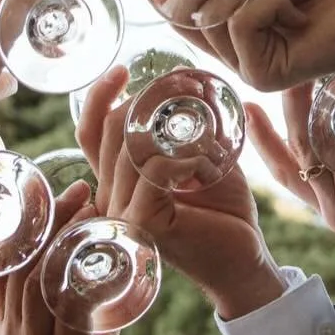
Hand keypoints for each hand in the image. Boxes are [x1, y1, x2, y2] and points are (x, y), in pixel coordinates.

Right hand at [0, 182, 139, 334]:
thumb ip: (84, 321)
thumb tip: (106, 284)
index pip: (3, 271)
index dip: (19, 228)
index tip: (38, 191)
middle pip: (17, 263)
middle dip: (39, 217)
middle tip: (63, 179)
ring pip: (39, 275)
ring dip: (63, 231)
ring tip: (85, 195)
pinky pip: (70, 303)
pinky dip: (83, 266)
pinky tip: (102, 240)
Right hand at [76, 68, 284, 317]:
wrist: (244, 263)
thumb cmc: (225, 214)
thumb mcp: (202, 159)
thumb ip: (185, 129)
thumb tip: (182, 81)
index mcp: (119, 182)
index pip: (91, 134)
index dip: (98, 99)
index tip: (122, 71)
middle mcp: (111, 198)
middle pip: (109, 132)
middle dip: (148, 98)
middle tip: (187, 85)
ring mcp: (122, 213)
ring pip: (129, 148)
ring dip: (168, 123)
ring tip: (202, 117)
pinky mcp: (143, 223)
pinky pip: (152, 171)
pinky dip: (180, 156)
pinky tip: (204, 161)